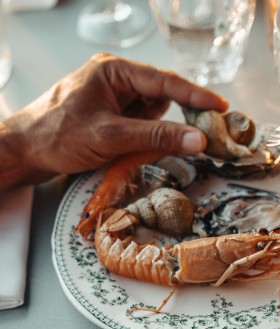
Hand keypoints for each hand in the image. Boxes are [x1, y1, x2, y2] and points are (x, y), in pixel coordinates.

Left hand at [0, 53, 227, 188]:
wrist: (23, 151)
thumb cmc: (57, 136)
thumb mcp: (111, 136)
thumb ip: (156, 136)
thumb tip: (196, 138)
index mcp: (114, 70)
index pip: (165, 81)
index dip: (195, 95)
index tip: (220, 107)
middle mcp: (114, 80)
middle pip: (157, 98)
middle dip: (161, 122)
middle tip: (163, 140)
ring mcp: (109, 98)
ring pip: (147, 115)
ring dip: (145, 134)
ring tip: (122, 147)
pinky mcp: (106, 115)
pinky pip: (134, 124)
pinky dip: (135, 139)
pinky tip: (118, 149)